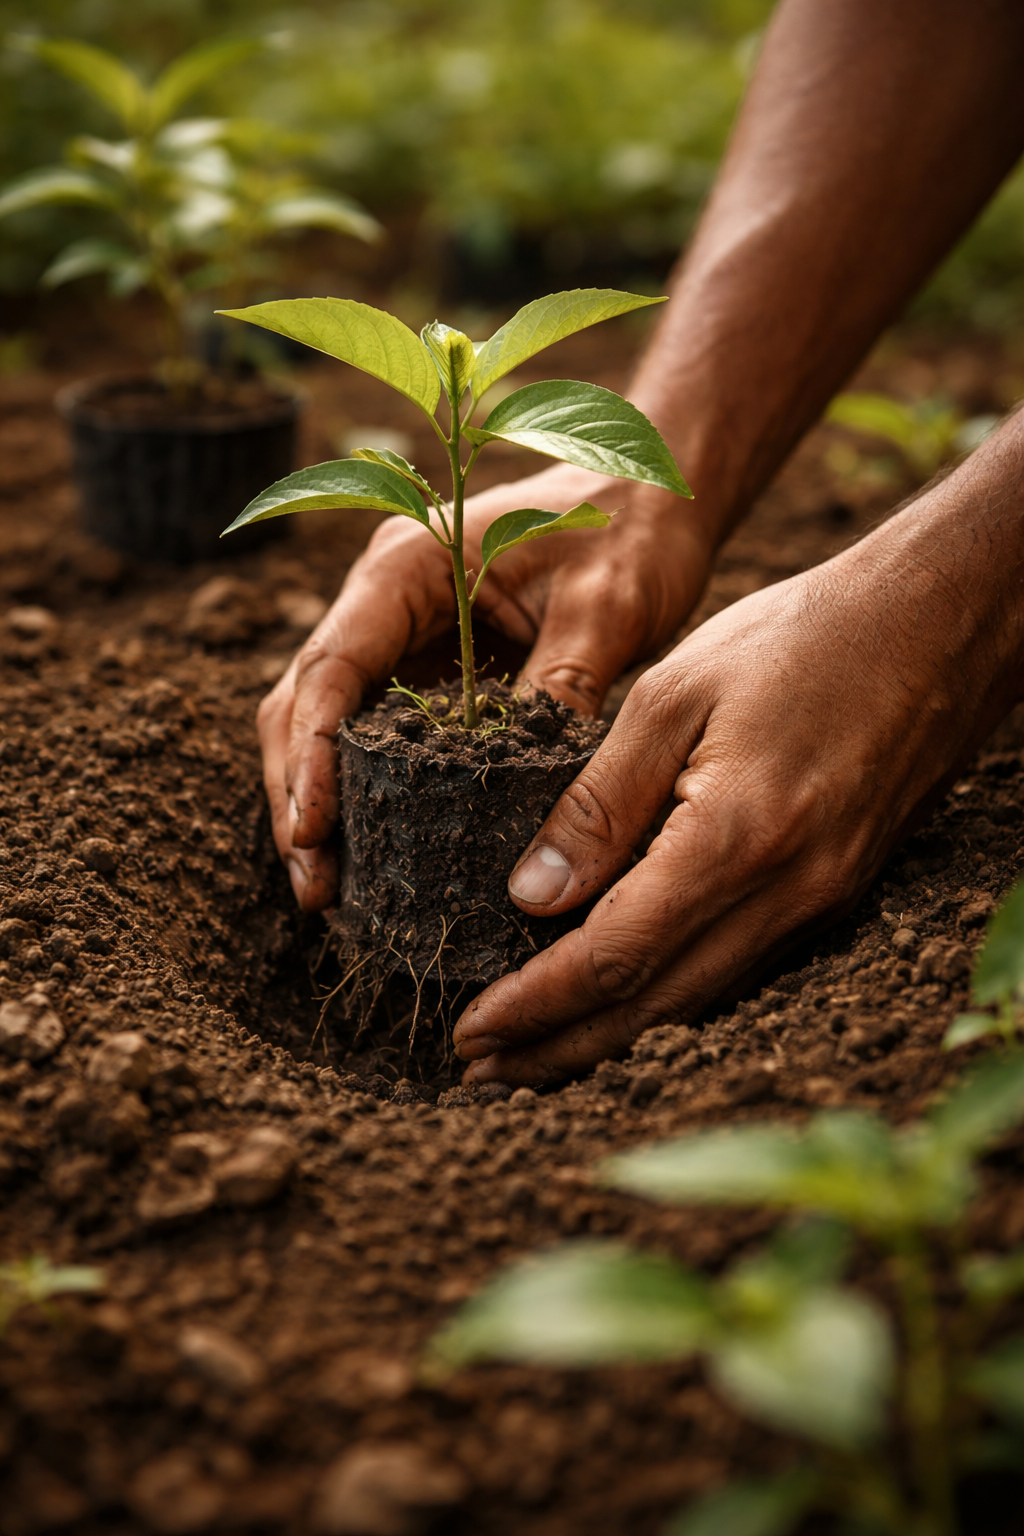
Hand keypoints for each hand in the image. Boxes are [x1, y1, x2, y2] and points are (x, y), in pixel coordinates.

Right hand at [257, 460, 715, 909]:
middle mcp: (384, 597)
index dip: (312, 753)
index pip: (331, 666)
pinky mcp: (424, 666)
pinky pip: (370, 732)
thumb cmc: (628, 530)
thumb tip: (541, 796)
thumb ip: (563, 686)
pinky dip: (359, 790)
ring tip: (327, 888)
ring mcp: (398, 632)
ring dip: (318, 800)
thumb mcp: (607, 607)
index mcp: (408, 565)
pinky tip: (370, 852)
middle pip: (304, 701)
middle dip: (298, 793)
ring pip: (323, 722)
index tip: (312, 830)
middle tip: (315, 886)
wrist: (650, 491)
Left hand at [452, 467, 1023, 1084]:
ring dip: (611, 1036)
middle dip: (560, 1048)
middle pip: (654, 1005)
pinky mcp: (835, 893)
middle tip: (481, 1072)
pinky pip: (738, 970)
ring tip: (535, 1052)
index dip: (535, 1005)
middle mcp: (785, 892)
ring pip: (698, 1001)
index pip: (613, 956)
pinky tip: (625, 998)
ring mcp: (820, 902)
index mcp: (734, 837)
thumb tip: (530, 895)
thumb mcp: (673, 694)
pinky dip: (668, 998)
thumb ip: (599, 802)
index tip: (469, 1032)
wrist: (939, 625)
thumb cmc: (802, 638)